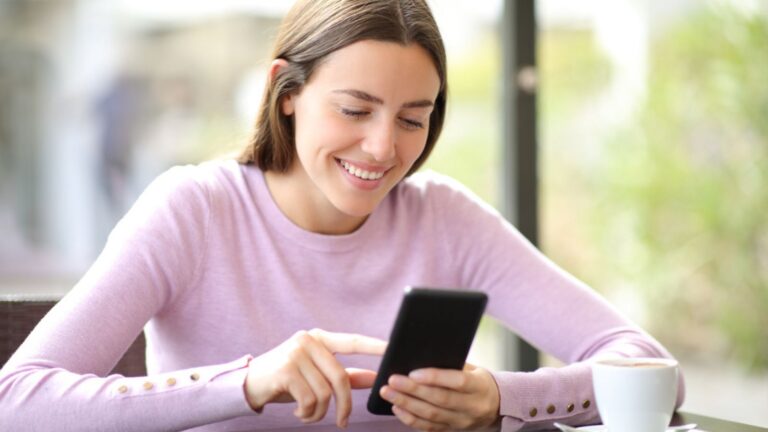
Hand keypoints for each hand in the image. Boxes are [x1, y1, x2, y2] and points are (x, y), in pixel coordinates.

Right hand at [243, 329, 386, 427]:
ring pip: (325, 392)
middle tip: (343, 422)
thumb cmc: (287, 381)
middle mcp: (308, 340)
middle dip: (344, 405)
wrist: (248, 385)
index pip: (352, 341)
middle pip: (340, 377)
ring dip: (319, 413)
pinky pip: (310, 399)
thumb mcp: (316, 376)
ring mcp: (295, 353)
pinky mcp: (285, 370)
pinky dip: (308, 414)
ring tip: (308, 415)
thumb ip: (346, 376)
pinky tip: (299, 413)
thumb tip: (376, 378)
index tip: (393, 349)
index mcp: (319, 338)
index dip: (374, 346)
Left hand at [380, 363, 499, 430]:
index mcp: (480, 386)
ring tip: (389, 393)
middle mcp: (472, 407)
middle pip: (440, 400)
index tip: (413, 371)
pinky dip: (410, 419)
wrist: (496, 405)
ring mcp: (462, 421)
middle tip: (392, 380)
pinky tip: (397, 408)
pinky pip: (429, 427)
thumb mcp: (472, 368)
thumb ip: (451, 364)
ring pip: (432, 415)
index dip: (435, 377)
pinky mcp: (452, 430)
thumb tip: (420, 355)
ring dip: (406, 404)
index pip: (458, 382)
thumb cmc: (477, 380)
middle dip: (413, 390)